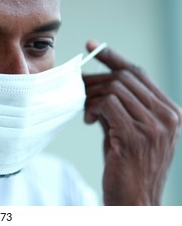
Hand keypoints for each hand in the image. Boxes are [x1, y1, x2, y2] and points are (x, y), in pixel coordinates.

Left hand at [83, 41, 180, 204]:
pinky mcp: (135, 136)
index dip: (113, 56)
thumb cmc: (126, 165)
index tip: (92, 45)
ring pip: (114, 88)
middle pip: (124, 77)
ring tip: (85, 111)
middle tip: (77, 88)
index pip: (139, 72)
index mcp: (169, 111)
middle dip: (95, 79)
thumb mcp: (127, 129)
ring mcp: (154, 126)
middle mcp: (167, 115)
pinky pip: (107, 104)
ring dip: (92, 96)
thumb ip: (119, 107)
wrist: (134, 200)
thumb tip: (96, 84)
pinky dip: (92, 108)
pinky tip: (88, 120)